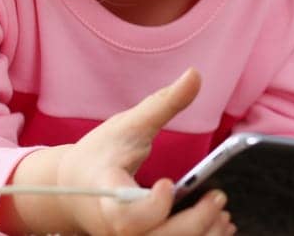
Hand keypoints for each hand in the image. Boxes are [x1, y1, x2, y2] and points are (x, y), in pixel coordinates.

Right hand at [53, 68, 235, 234]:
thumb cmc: (101, 155)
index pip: (127, 216)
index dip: (152, 207)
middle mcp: (115, 227)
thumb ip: (163, 103)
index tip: (167, 183)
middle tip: (219, 199)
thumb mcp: (128, 125)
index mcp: (106, 195)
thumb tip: (196, 74)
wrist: (71, 188)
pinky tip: (215, 227)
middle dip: (196, 222)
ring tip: (223, 215)